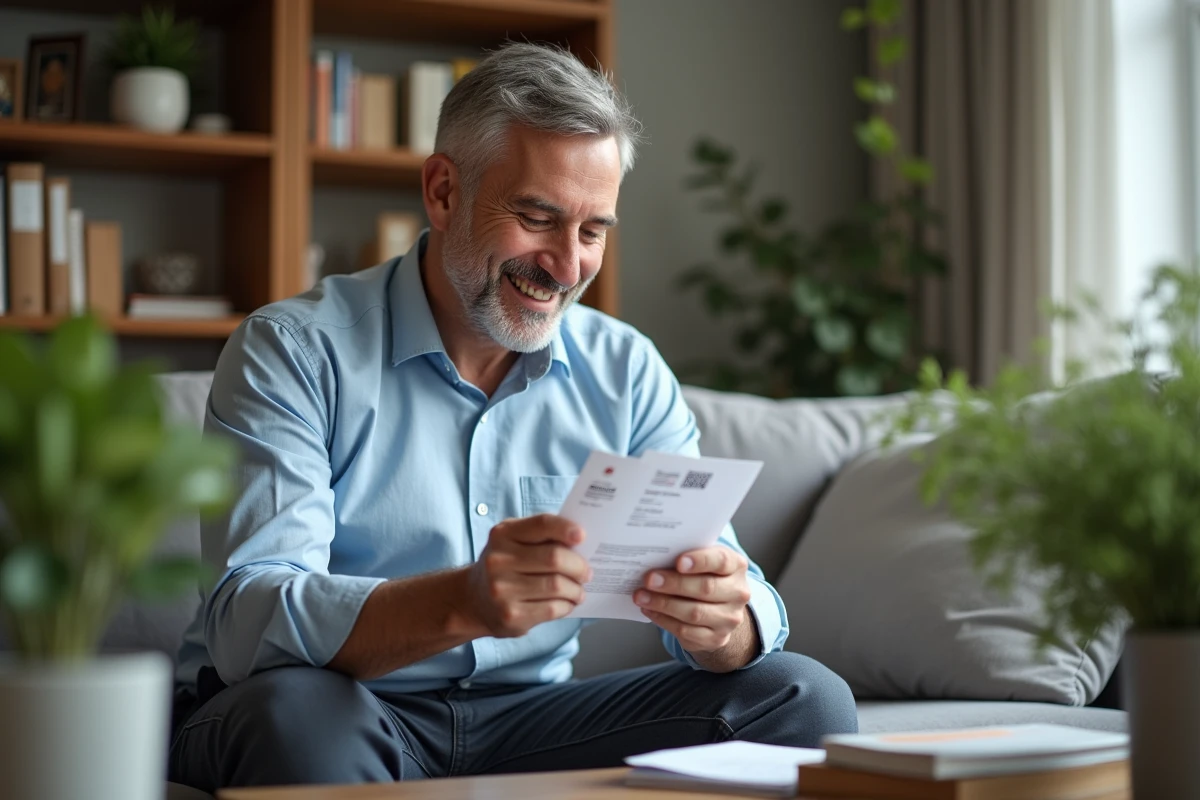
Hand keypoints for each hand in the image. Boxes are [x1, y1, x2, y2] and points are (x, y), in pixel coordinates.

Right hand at [466, 514, 591, 637]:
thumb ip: (542, 537)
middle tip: (587, 573)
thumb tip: (581, 542)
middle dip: (579, 566)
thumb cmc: (505, 566)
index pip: (542, 524)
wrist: (473, 600)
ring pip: (557, 586)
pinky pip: (552, 608)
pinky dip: (566, 606)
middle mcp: (498, 560)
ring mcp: (502, 589)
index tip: (582, 536)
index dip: (565, 528)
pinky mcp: (510, 614)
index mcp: (503, 534)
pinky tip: (566, 603)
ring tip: (579, 591)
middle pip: (554, 558)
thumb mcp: (514, 542)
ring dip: (576, 590)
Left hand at [634, 546, 751, 653]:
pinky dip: (663, 620)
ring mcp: (729, 618)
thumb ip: (687, 556)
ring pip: (694, 612)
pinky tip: (649, 610)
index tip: (678, 561)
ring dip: (663, 604)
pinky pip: (686, 631)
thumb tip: (655, 556)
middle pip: (706, 588)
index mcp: (736, 566)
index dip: (700, 561)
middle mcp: (738, 593)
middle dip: (674, 584)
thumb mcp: (703, 561)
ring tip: (642, 596)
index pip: (721, 561)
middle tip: (649, 579)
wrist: (719, 610)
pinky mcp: (715, 639)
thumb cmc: (705, 576)